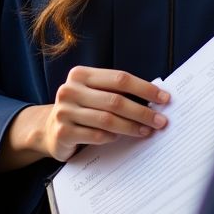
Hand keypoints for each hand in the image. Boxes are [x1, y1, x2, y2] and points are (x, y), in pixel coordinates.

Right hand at [42, 66, 169, 161]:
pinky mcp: (63, 132)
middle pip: (115, 100)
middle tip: (161, 121)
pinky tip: (121, 138)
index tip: (164, 98)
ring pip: (107, 119)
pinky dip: (111, 137)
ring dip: (131, 126)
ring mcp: (64, 111)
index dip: (144, 88)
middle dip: (142, 111)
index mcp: (81, 74)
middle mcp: (70, 90)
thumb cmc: (82, 108)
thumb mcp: (94, 93)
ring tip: (147, 131)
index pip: (119, 78)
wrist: (49, 129)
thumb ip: (116, 92)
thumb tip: (155, 98)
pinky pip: (95, 135)